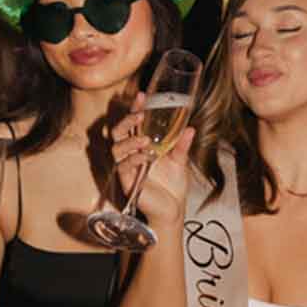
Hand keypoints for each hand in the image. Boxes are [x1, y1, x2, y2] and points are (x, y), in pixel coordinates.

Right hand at [110, 95, 193, 234]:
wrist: (173, 210)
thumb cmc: (172, 187)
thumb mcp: (180, 162)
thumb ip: (181, 145)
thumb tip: (190, 128)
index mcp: (141, 146)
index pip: (134, 124)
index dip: (136, 109)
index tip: (142, 95)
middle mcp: (131, 154)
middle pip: (117, 132)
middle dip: (126, 120)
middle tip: (139, 115)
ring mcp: (127, 168)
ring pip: (116, 148)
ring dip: (130, 141)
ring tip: (146, 140)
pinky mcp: (127, 181)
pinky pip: (124, 166)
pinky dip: (135, 159)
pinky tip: (146, 157)